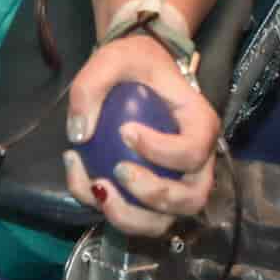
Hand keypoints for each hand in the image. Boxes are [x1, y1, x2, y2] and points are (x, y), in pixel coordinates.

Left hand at [62, 33, 218, 234]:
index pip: (194, 149)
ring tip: (96, 188)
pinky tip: (81, 178)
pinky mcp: (152, 197)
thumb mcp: (114, 57)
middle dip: (152, 195)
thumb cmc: (135, 63)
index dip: (163, 151)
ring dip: (129, 216)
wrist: (136, 72)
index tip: (125, 130)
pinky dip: (106, 208)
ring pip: (164, 221)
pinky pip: (135, 216)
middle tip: (118, 170)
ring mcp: (177, 184)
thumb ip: (92, 86)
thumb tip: (79, 135)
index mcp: (200, 124)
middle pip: (190, 198)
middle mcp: (197, 162)